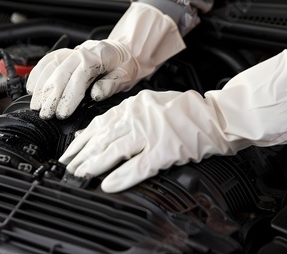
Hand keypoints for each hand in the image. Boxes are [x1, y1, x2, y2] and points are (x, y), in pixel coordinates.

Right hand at [26, 2, 184, 118]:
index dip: (68, 97)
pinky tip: (33, 88)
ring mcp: (72, 51)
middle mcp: (81, 51)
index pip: (79, 77)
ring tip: (36, 106)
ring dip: (41, 88)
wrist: (126, 51)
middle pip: (60, 74)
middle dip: (51, 97)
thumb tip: (95, 94)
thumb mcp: (125, 77)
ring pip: (50, 67)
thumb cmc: (125, 66)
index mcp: (98, 56)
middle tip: (46, 114)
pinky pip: (47, 61)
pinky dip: (38, 74)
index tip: (62, 113)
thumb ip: (110, 85)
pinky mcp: (66, 54)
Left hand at [59, 50, 286, 192]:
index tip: (71, 151)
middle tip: (70, 168)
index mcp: (134, 106)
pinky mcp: (165, 151)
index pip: (99, 123)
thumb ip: (126, 115)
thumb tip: (102, 130)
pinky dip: (121, 176)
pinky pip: (138, 166)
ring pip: (114, 151)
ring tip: (81, 175)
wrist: (215, 116)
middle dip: (82, 155)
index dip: (82, 140)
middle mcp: (139, 117)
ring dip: (94, 165)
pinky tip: (108, 184)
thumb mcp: (151, 103)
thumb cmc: (185, 110)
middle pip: (102, 138)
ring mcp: (152, 134)